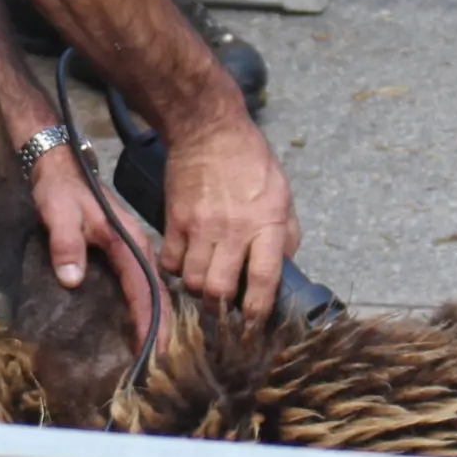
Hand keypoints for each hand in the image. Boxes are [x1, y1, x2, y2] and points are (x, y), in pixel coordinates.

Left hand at [33, 151, 158, 338]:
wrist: (59, 164)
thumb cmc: (60, 189)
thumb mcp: (59, 214)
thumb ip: (66, 246)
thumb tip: (72, 281)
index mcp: (129, 241)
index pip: (146, 288)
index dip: (149, 321)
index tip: (152, 351)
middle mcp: (137, 247)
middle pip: (157, 293)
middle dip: (161, 328)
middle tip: (159, 365)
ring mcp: (132, 250)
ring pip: (152, 290)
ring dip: (156, 319)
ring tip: (155, 353)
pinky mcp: (122, 252)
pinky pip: (140, 284)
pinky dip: (144, 307)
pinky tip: (140, 325)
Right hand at [156, 112, 301, 321]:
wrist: (208, 130)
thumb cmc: (250, 161)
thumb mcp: (282, 193)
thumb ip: (286, 233)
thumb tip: (284, 268)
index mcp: (267, 223)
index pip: (263, 279)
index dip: (258, 311)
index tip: (254, 326)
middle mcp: (233, 229)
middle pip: (220, 290)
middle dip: (221, 309)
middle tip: (223, 309)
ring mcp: (201, 226)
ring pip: (193, 281)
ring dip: (199, 291)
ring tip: (205, 286)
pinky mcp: (175, 220)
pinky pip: (170, 262)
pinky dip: (175, 271)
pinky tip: (185, 264)